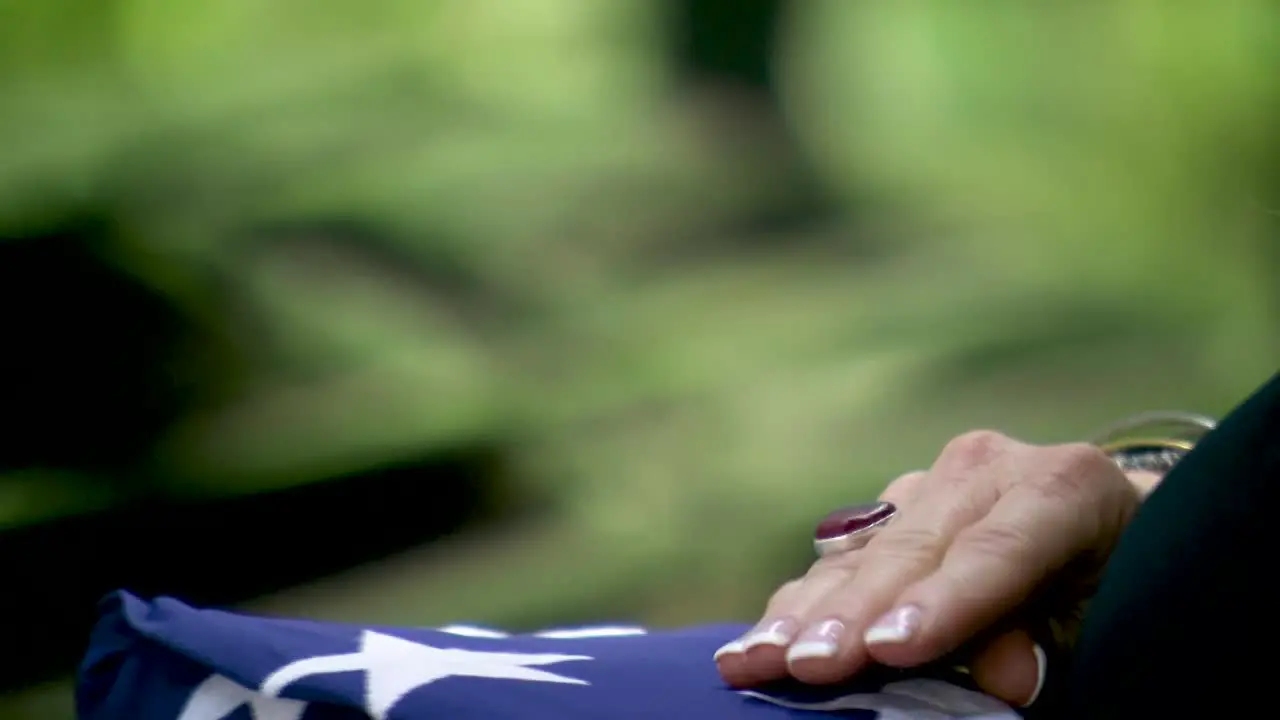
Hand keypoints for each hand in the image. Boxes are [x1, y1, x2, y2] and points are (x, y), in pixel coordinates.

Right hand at [714, 431, 1144, 706]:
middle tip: (804, 664)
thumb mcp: (1109, 615)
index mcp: (1064, 487)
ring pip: (862, 553)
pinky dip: (800, 604)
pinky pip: (840, 560)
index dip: (944, 600)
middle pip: (914, 548)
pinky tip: (755, 640)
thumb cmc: (1118, 585)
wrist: (1110, 529)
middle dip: (852, 613)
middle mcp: (987, 469)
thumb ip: (1055, 639)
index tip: (888, 647)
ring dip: (805, 613)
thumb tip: (1002, 677)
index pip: (999, 547)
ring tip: (752, 658)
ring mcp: (931, 483)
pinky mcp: (890, 507)